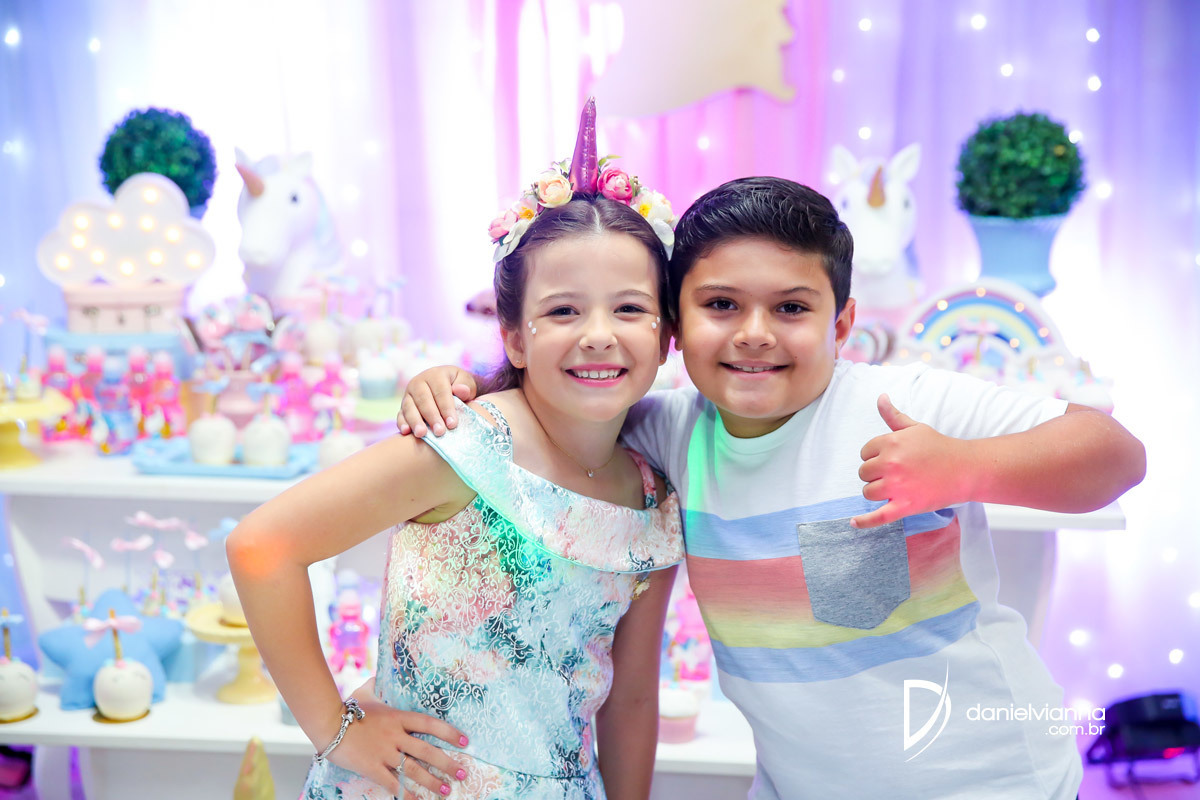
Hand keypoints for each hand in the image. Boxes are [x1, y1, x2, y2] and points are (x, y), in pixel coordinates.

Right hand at [327, 690, 469, 797]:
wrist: (327, 723)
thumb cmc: (346, 707)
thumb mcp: (365, 691)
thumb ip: (377, 684)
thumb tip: (380, 674)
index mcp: (398, 717)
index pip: (430, 724)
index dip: (449, 732)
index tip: (465, 740)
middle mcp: (395, 736)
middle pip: (427, 751)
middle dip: (447, 763)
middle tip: (463, 772)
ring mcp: (384, 753)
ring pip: (414, 770)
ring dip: (432, 781)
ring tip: (446, 790)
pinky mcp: (372, 768)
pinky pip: (393, 785)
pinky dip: (407, 795)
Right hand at [397, 366, 477, 437]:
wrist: (447, 385)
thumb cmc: (459, 386)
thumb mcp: (466, 382)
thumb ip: (465, 385)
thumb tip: (460, 390)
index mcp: (435, 375)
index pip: (441, 391)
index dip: (446, 408)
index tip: (452, 424)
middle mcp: (419, 382)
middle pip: (423, 399)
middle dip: (432, 416)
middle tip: (439, 432)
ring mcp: (408, 394)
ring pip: (409, 406)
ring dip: (415, 421)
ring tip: (422, 434)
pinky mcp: (402, 406)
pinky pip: (400, 414)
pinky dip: (402, 422)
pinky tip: (406, 432)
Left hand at [851, 394, 971, 528]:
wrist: (965, 469)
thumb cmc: (938, 446)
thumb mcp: (915, 428)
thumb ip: (893, 416)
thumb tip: (880, 397)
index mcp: (890, 443)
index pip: (865, 452)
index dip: (875, 456)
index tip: (891, 458)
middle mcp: (891, 464)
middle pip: (863, 473)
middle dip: (875, 474)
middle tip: (895, 473)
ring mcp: (897, 486)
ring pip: (868, 492)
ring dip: (876, 491)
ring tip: (893, 487)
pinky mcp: (905, 506)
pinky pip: (878, 516)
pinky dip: (865, 521)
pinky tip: (854, 523)